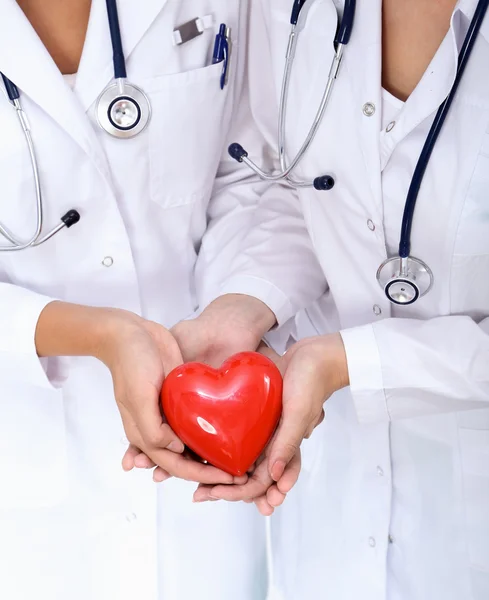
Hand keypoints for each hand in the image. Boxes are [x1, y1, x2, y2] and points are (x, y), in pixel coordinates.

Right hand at [122, 293, 276, 481]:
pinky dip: (210, 432)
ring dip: (212, 455)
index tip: (227, 478)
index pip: (175, 466)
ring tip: (239, 460)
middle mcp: (159, 428)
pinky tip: (230, 436)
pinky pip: (197, 420)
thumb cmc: (131, 363)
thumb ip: (152, 429)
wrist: (132, 332)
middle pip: (187, 460)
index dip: (201, 475)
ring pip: (193, 443)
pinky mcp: (181, 397)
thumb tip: (176, 449)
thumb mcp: (138, 397)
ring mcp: (171, 413)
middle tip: (240, 475)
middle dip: (212, 471)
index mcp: (144, 435)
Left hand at [194, 334, 347, 512]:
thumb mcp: (299, 412)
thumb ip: (287, 443)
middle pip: (249, 477)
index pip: (263, 482)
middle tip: (199, 496)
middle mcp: (273, 444)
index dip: (241, 492)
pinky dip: (223, 447)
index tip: (217, 493)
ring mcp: (263, 430)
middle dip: (228, 491)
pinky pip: (238, 436)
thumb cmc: (311, 382)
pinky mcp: (255, 414)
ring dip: (223, 475)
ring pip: (241, 460)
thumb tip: (273, 475)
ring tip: (200, 485)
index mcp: (285, 449)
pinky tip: (205, 451)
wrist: (312, 355)